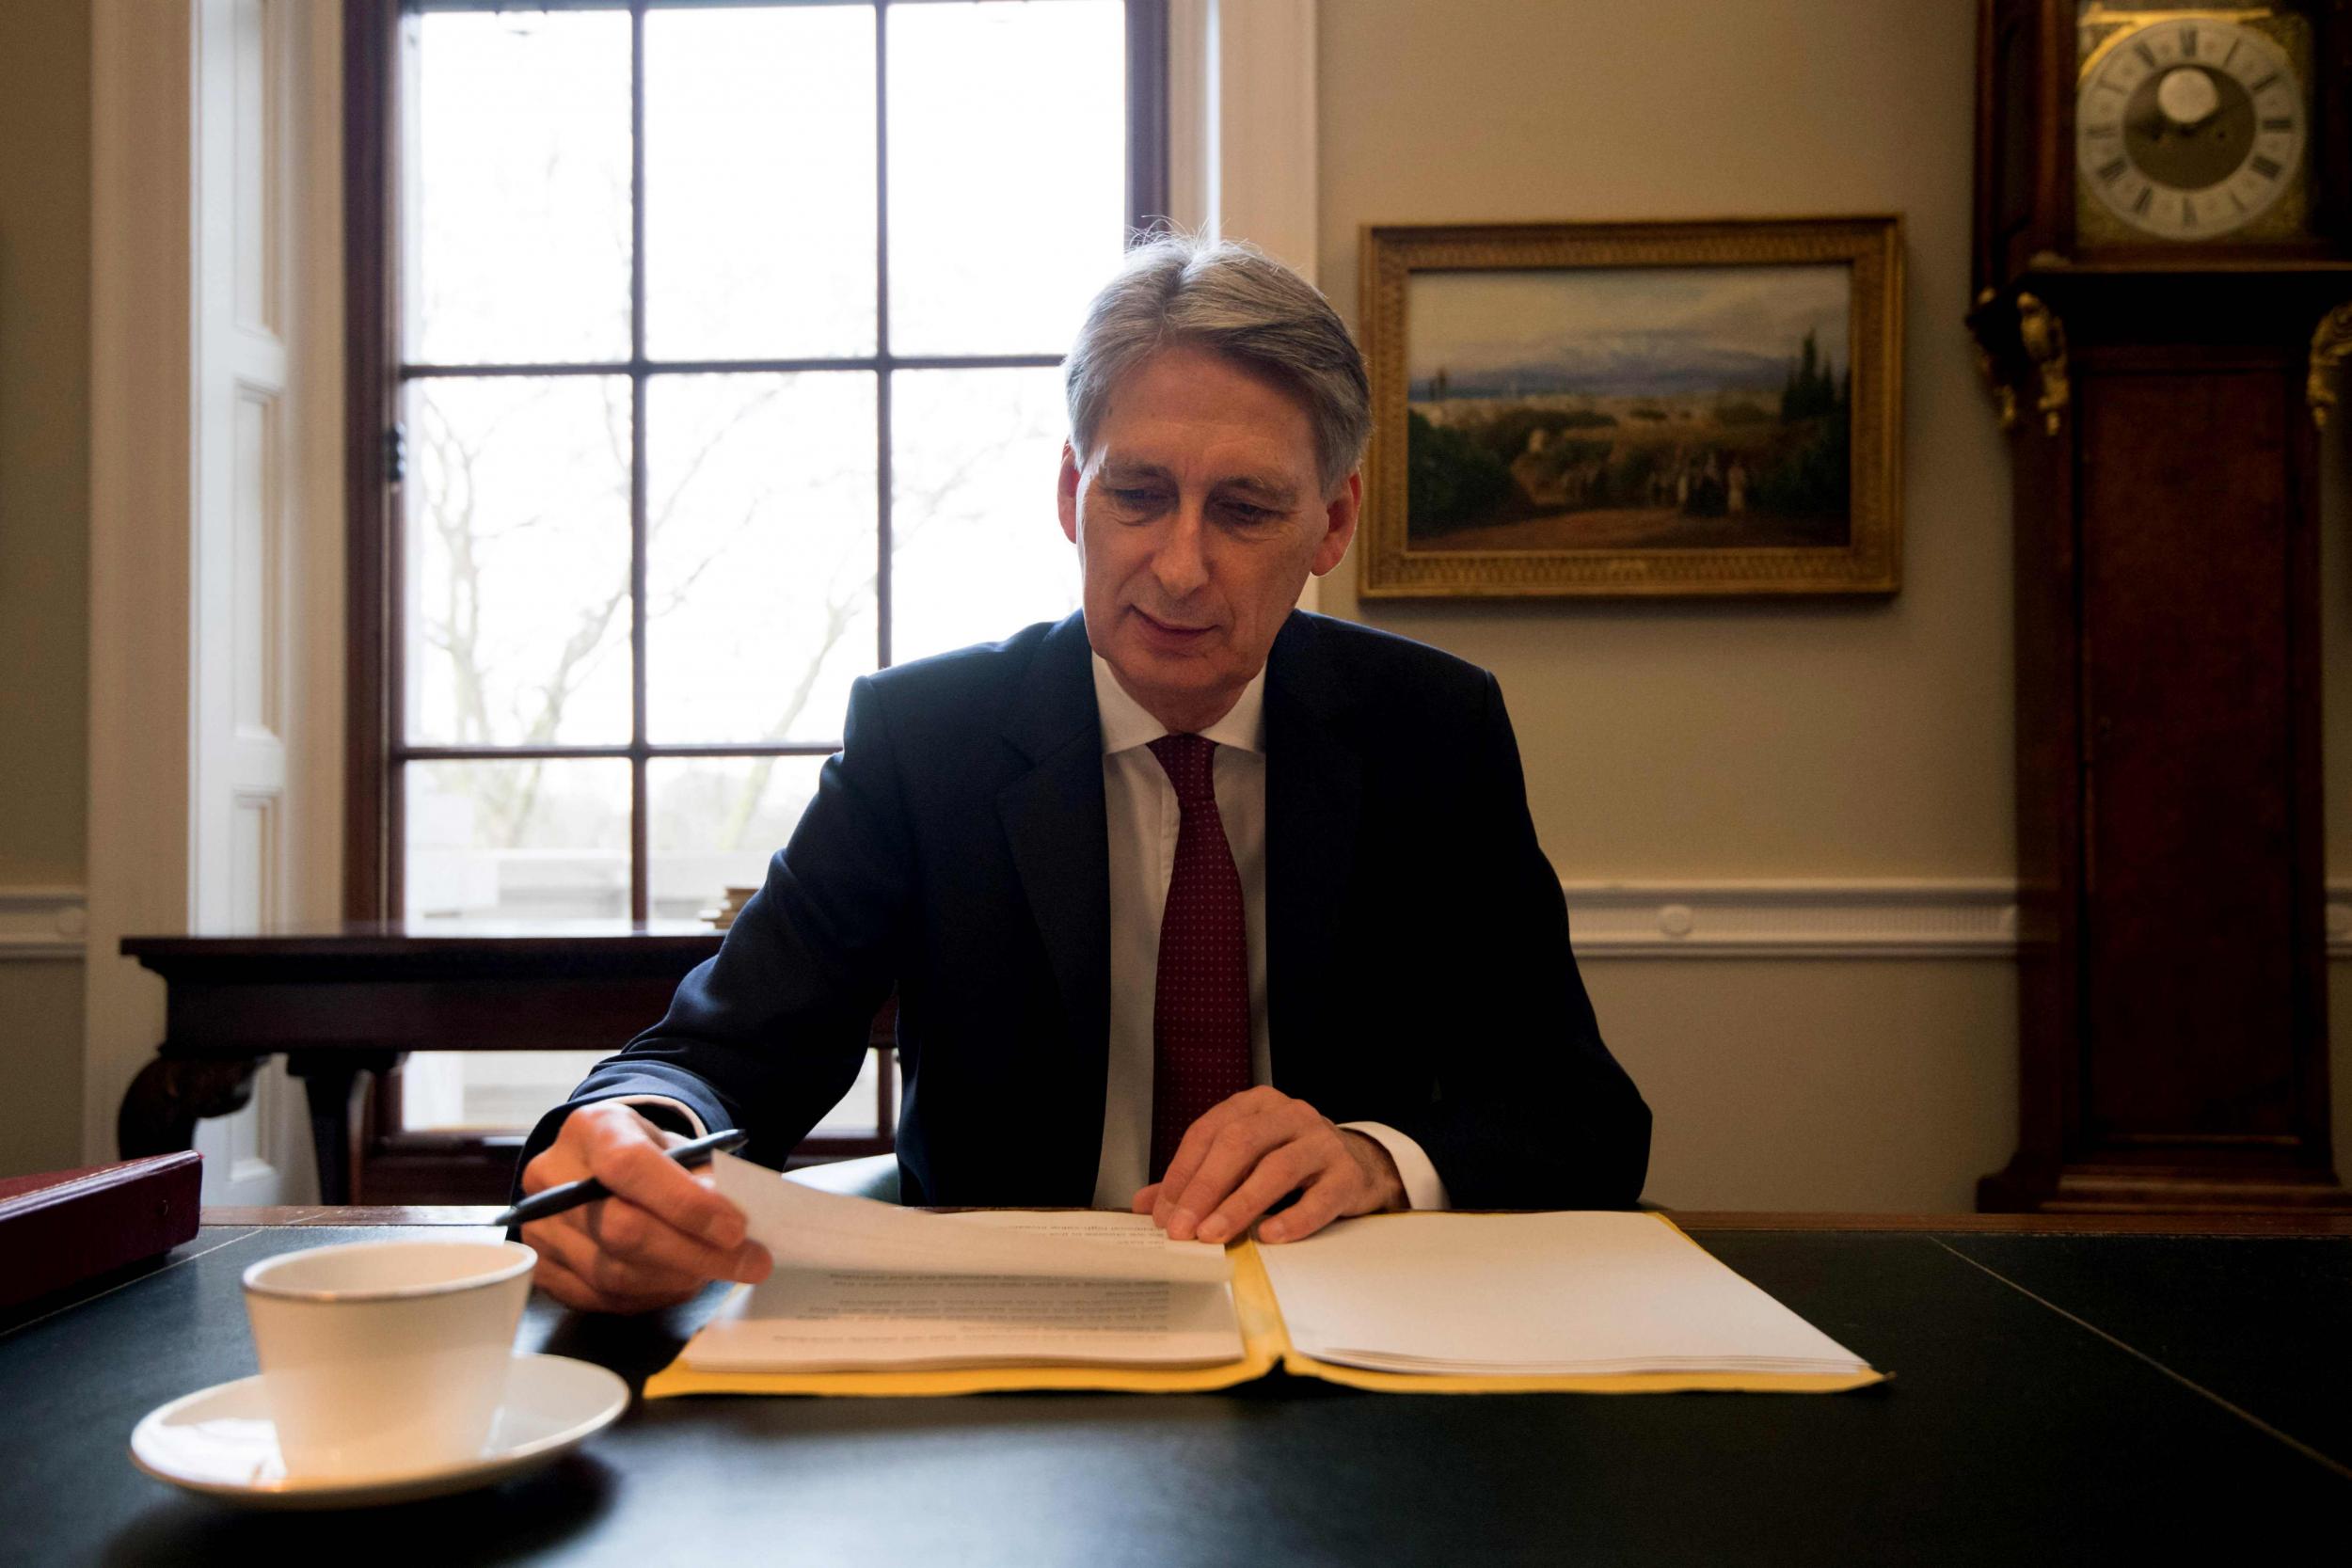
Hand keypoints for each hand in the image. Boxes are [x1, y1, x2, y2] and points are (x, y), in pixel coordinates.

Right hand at [518, 1102, 770, 1313]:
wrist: (604, 1168)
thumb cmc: (652, 1159)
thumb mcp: (682, 1148)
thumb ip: (706, 1180)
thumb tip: (737, 1232)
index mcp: (591, 1129)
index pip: (629, 1166)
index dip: (685, 1203)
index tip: (735, 1229)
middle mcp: (552, 1176)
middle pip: (621, 1229)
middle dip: (695, 1253)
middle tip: (750, 1263)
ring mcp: (539, 1227)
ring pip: (613, 1273)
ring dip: (678, 1279)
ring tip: (718, 1270)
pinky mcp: (543, 1269)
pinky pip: (602, 1298)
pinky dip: (652, 1296)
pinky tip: (682, 1282)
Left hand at [1130, 1087, 1405, 1245]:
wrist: (1359, 1167)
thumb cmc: (1290, 1164)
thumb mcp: (1242, 1164)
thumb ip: (1195, 1181)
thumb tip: (1144, 1205)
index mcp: (1255, 1105)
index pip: (1209, 1131)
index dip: (1182, 1172)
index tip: (1162, 1213)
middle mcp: (1289, 1114)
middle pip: (1240, 1143)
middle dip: (1205, 1188)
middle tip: (1182, 1228)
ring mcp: (1322, 1140)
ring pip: (1277, 1167)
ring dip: (1240, 1203)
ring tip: (1214, 1234)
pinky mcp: (1348, 1173)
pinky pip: (1321, 1196)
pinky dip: (1294, 1217)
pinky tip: (1270, 1235)